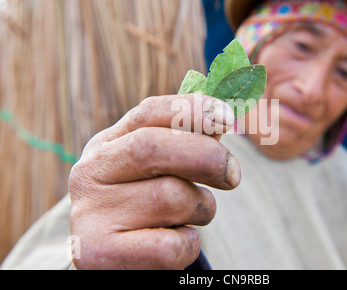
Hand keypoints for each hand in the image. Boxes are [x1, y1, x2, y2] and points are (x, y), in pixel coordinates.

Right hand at [68, 94, 239, 268]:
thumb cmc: (144, 208)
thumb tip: (222, 118)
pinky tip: (175, 245)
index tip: (228, 118)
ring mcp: (90, 215)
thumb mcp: (155, 170)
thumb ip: (183, 142)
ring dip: (200, 209)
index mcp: (106, 145)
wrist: (112, 260)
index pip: (149, 112)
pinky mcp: (100, 255)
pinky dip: (188, 245)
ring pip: (170, 197)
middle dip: (206, 157)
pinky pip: (170, 244)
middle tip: (233, 175)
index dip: (193, 110)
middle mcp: (90, 173)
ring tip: (189, 219)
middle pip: (153, 147)